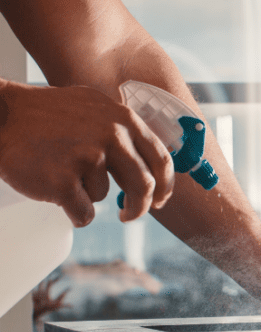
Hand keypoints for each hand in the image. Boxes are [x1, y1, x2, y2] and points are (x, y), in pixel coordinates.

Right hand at [0, 82, 173, 226]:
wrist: (0, 118)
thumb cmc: (46, 116)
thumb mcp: (95, 108)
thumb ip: (125, 131)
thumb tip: (154, 166)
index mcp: (124, 119)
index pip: (161, 160)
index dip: (165, 186)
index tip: (161, 200)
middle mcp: (111, 135)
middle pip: (144, 186)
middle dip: (140, 207)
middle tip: (130, 216)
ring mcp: (87, 158)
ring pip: (104, 195)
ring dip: (86, 194)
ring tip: (62, 171)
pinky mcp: (64, 182)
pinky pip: (83, 213)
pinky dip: (72, 211)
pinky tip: (54, 190)